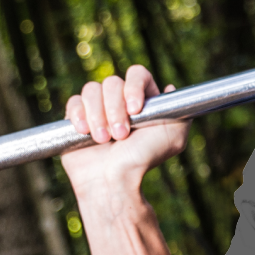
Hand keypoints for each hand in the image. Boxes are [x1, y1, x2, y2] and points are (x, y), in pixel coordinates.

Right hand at [61, 65, 189, 192]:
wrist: (113, 180)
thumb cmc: (144, 159)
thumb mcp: (174, 137)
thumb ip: (180, 112)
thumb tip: (170, 88)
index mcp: (145, 102)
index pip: (138, 74)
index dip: (134, 87)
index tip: (135, 109)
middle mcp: (121, 101)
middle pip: (112, 82)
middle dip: (115, 109)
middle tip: (121, 135)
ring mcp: (99, 108)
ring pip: (91, 90)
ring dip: (98, 116)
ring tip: (105, 140)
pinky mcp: (78, 117)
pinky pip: (74, 102)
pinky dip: (79, 116)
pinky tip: (85, 133)